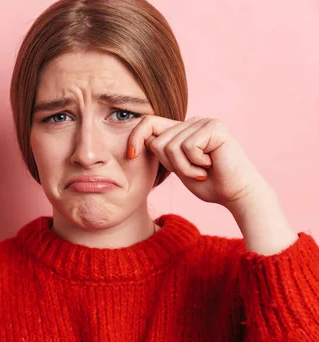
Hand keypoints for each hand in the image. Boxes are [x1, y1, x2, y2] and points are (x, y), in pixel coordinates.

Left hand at [127, 115, 266, 208]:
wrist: (236, 195)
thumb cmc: (209, 184)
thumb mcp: (178, 167)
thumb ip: (163, 152)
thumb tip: (143, 139)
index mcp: (182, 130)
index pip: (149, 123)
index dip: (135, 137)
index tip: (130, 155)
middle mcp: (193, 122)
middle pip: (158, 141)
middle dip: (171, 165)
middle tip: (193, 172)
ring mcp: (204, 122)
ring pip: (171, 146)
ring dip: (184, 168)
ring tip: (202, 171)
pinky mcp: (215, 127)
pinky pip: (187, 147)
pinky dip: (195, 164)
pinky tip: (210, 166)